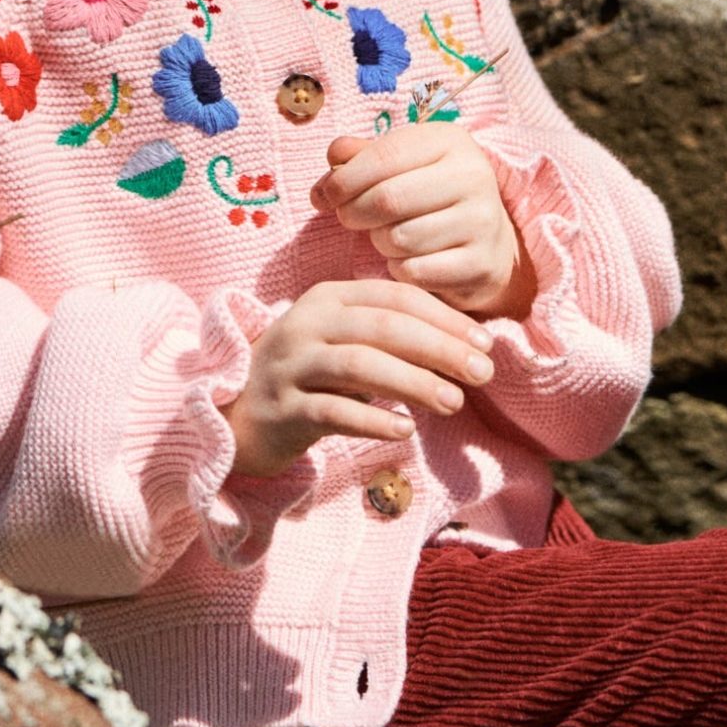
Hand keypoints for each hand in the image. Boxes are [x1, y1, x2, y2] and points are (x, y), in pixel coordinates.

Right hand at [224, 279, 496, 478]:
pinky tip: (405, 429)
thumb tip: (467, 345)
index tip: (485, 343)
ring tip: (454, 403)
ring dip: (412, 382)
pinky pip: (332, 411)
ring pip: (358, 365)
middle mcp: (306, 324)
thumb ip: (392, 336)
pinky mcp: (283, 409)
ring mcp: (290, 366)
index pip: (394, 297)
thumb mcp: (344, 342)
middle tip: (482, 373)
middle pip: (381, 327)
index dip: (444, 318)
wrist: (241, 414)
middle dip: (439, 348)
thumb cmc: (310, 376)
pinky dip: (373, 419)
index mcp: (328, 299)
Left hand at [310, 124, 537, 318]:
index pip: (384, 156)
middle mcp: (473, 176)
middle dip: (353, 212)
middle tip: (348, 218)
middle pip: (387, 199)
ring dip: (379, 243)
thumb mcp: (399, 164)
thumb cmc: (428, 195)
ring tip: (386, 236)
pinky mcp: (481, 264)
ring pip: (399, 239)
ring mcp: (483, 222)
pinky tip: (408, 259)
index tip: (325, 194)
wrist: (488, 242)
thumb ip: (360, 156)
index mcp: (450, 141)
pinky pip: (414, 272)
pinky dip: (399, 269)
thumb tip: (333, 159)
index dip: (344, 179)